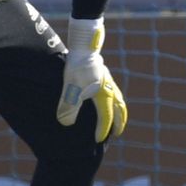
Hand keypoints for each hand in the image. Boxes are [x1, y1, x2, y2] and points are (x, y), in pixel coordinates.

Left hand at [56, 17, 127, 141]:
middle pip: (119, 110)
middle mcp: (109, 88)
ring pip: (119, 100)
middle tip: (116, 134)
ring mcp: (109, 81)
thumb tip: (65, 123)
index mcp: (103, 93)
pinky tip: (108, 100)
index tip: (97, 140)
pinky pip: (115, 92)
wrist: (83, 45)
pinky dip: (115, 101)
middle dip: (118, 123)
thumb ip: (69, 104)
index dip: (102, 129)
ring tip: (117, 120)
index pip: (106, 116)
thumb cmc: (77, 65)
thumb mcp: (70, 85)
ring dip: (119, 112)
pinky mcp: (105, 75)